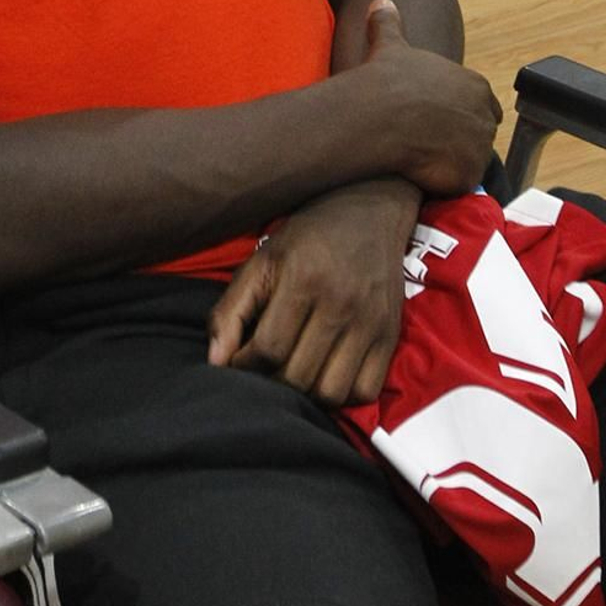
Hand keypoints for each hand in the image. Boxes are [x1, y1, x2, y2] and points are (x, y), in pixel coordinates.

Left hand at [207, 176, 417, 406]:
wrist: (370, 210)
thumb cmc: (309, 236)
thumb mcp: (262, 260)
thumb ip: (232, 310)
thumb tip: (215, 362)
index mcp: (302, 280)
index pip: (268, 349)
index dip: (245, 365)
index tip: (239, 361)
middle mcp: (340, 303)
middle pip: (298, 376)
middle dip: (272, 382)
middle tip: (265, 369)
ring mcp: (369, 323)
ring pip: (331, 393)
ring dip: (307, 394)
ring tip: (295, 372)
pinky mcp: (390, 336)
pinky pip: (365, 391)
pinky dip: (342, 395)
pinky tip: (326, 373)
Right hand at [358, 0, 499, 198]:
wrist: (379, 114)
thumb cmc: (386, 78)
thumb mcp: (391, 43)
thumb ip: (390, 21)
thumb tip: (381, 0)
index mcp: (475, 85)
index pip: (482, 104)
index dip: (459, 112)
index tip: (436, 118)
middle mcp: (485, 115)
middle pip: (479, 134)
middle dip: (459, 139)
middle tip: (427, 141)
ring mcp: (479, 147)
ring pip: (469, 161)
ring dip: (451, 162)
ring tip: (420, 159)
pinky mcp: (466, 175)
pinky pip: (458, 184)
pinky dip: (442, 183)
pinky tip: (419, 173)